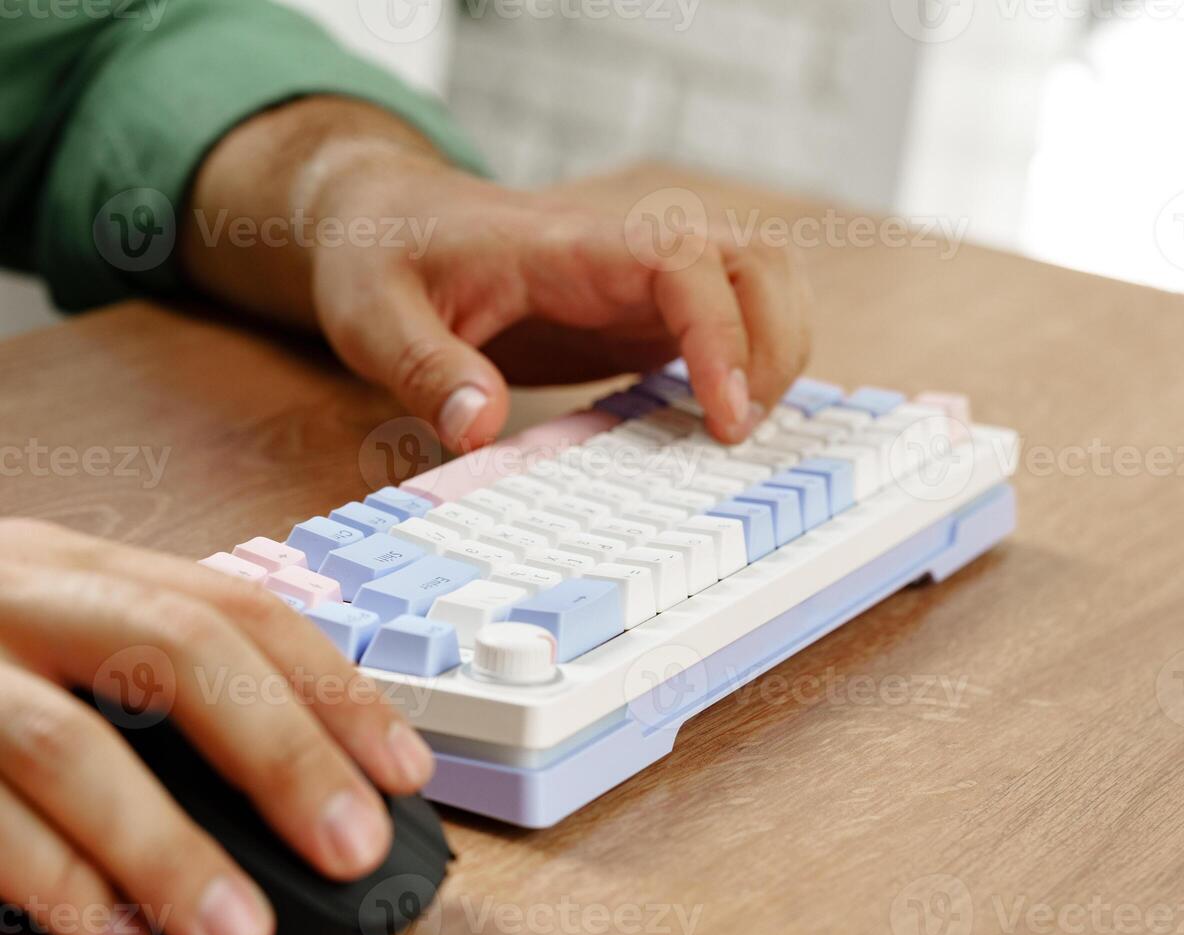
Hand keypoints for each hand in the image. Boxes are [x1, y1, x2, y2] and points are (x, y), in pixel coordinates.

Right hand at [0, 519, 435, 934]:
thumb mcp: (47, 636)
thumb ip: (147, 686)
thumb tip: (303, 779)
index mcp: (79, 569)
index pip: (237, 606)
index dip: (333, 686)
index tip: (406, 769)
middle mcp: (16, 593)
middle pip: (177, 651)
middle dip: (283, 754)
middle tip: (355, 850)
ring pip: (66, 741)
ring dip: (166, 847)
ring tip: (239, 934)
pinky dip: (50, 878)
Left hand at [184, 98, 813, 452]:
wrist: (389, 220)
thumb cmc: (385, 257)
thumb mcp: (374, 315)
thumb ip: (425, 366)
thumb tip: (478, 428)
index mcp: (572, 244)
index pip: (683, 263)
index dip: (722, 334)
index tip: (725, 415)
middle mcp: (628, 249)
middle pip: (756, 261)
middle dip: (775, 345)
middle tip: (737, 432)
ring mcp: (646, 277)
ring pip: (762, 280)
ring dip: (778, 349)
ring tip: (738, 426)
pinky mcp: (649, 308)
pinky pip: (735, 317)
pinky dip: (754, 360)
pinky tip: (719, 418)